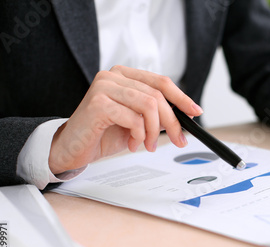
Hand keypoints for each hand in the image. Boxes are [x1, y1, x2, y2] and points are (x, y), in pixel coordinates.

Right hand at [49, 65, 202, 173]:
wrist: (73, 148)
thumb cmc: (102, 134)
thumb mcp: (137, 122)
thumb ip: (157, 114)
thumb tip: (186, 115)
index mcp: (125, 75)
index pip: (161, 82)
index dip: (182, 97)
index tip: (195, 112)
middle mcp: (113, 76)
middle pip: (158, 95)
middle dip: (172, 122)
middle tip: (177, 139)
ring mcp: (104, 87)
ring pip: (149, 105)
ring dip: (153, 131)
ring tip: (147, 145)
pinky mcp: (98, 103)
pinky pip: (134, 118)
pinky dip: (138, 135)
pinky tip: (131, 144)